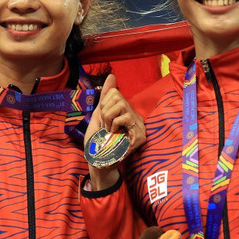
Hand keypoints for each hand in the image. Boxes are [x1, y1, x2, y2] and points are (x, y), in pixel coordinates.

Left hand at [85, 74, 145, 190]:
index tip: (103, 121)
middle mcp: (134, 116)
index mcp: (125, 111)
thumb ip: (105, 97)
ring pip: (120, 105)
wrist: (98, 162)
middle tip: (106, 128)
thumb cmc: (98, 141)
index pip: (114, 93)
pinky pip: (124, 118)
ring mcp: (139, 125)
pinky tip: (116, 137)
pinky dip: (114, 127)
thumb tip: (112, 75)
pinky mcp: (141, 135)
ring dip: (109, 120)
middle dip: (105, 113)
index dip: (104, 106)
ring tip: (110, 132)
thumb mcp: (99, 116)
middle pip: (117, 97)